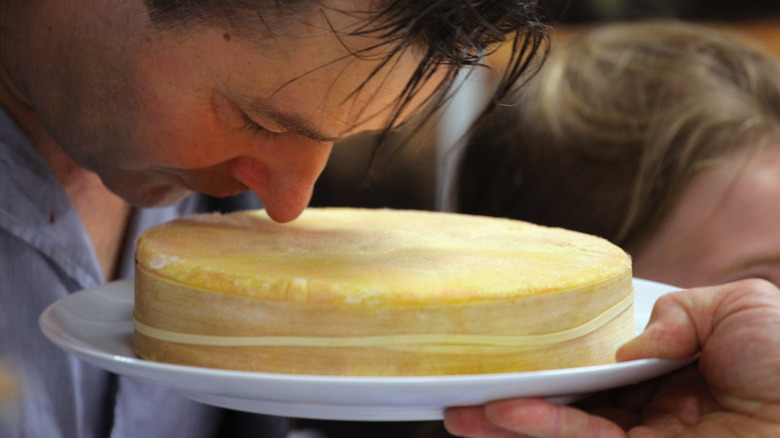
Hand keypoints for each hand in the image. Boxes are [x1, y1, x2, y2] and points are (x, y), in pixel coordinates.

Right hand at [443, 279, 779, 436]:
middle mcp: (654, 411)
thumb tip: (630, 348)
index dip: (561, 357)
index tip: (520, 346)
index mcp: (676, 372)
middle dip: (517, 396)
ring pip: (563, 428)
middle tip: (467, 389)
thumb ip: (679, 311)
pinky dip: (539, 427)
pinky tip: (501, 415)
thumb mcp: (740, 307)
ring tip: (459, 412)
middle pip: (571, 400)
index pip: (604, 365)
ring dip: (508, 421)